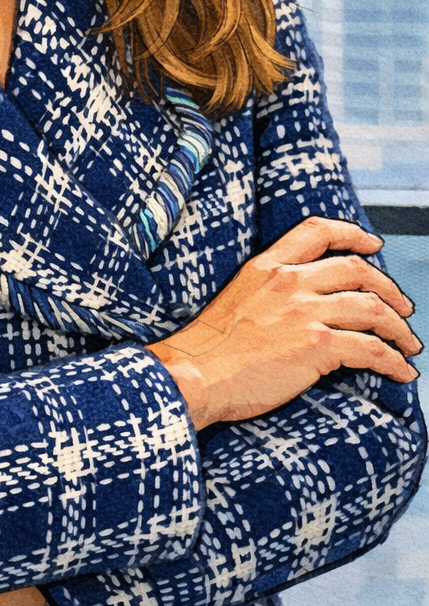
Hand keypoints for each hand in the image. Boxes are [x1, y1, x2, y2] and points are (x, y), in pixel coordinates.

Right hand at [148, 217, 420, 430]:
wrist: (197, 374)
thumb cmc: (209, 349)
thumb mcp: (237, 298)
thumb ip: (269, 291)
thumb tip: (299, 305)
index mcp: (267, 267)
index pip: (317, 231)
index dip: (352, 234)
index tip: (372, 243)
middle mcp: (289, 281)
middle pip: (357, 269)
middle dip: (388, 288)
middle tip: (402, 308)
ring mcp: (305, 311)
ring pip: (372, 308)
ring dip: (399, 328)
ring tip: (408, 343)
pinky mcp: (318, 345)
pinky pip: (372, 348)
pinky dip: (394, 360)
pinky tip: (401, 371)